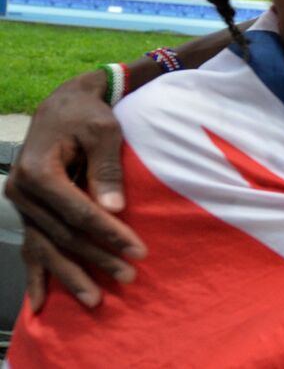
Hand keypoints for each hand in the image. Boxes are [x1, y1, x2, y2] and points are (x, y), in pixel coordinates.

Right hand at [4, 70, 145, 310]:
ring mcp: (21, 205)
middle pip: (63, 235)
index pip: (78, 213)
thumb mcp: (104, 131)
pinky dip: (35, 276)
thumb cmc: (89, 114)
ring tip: (95, 301)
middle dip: (98, 258)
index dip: (109, 233)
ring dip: (71, 275)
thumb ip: (107, 169)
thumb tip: (114, 209)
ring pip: (46, 247)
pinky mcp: (27, 211)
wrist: (63, 104)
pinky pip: (29, 247)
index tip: (138, 250)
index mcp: (39, 172)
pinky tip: (39, 304)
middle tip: (129, 276)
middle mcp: (22, 192)